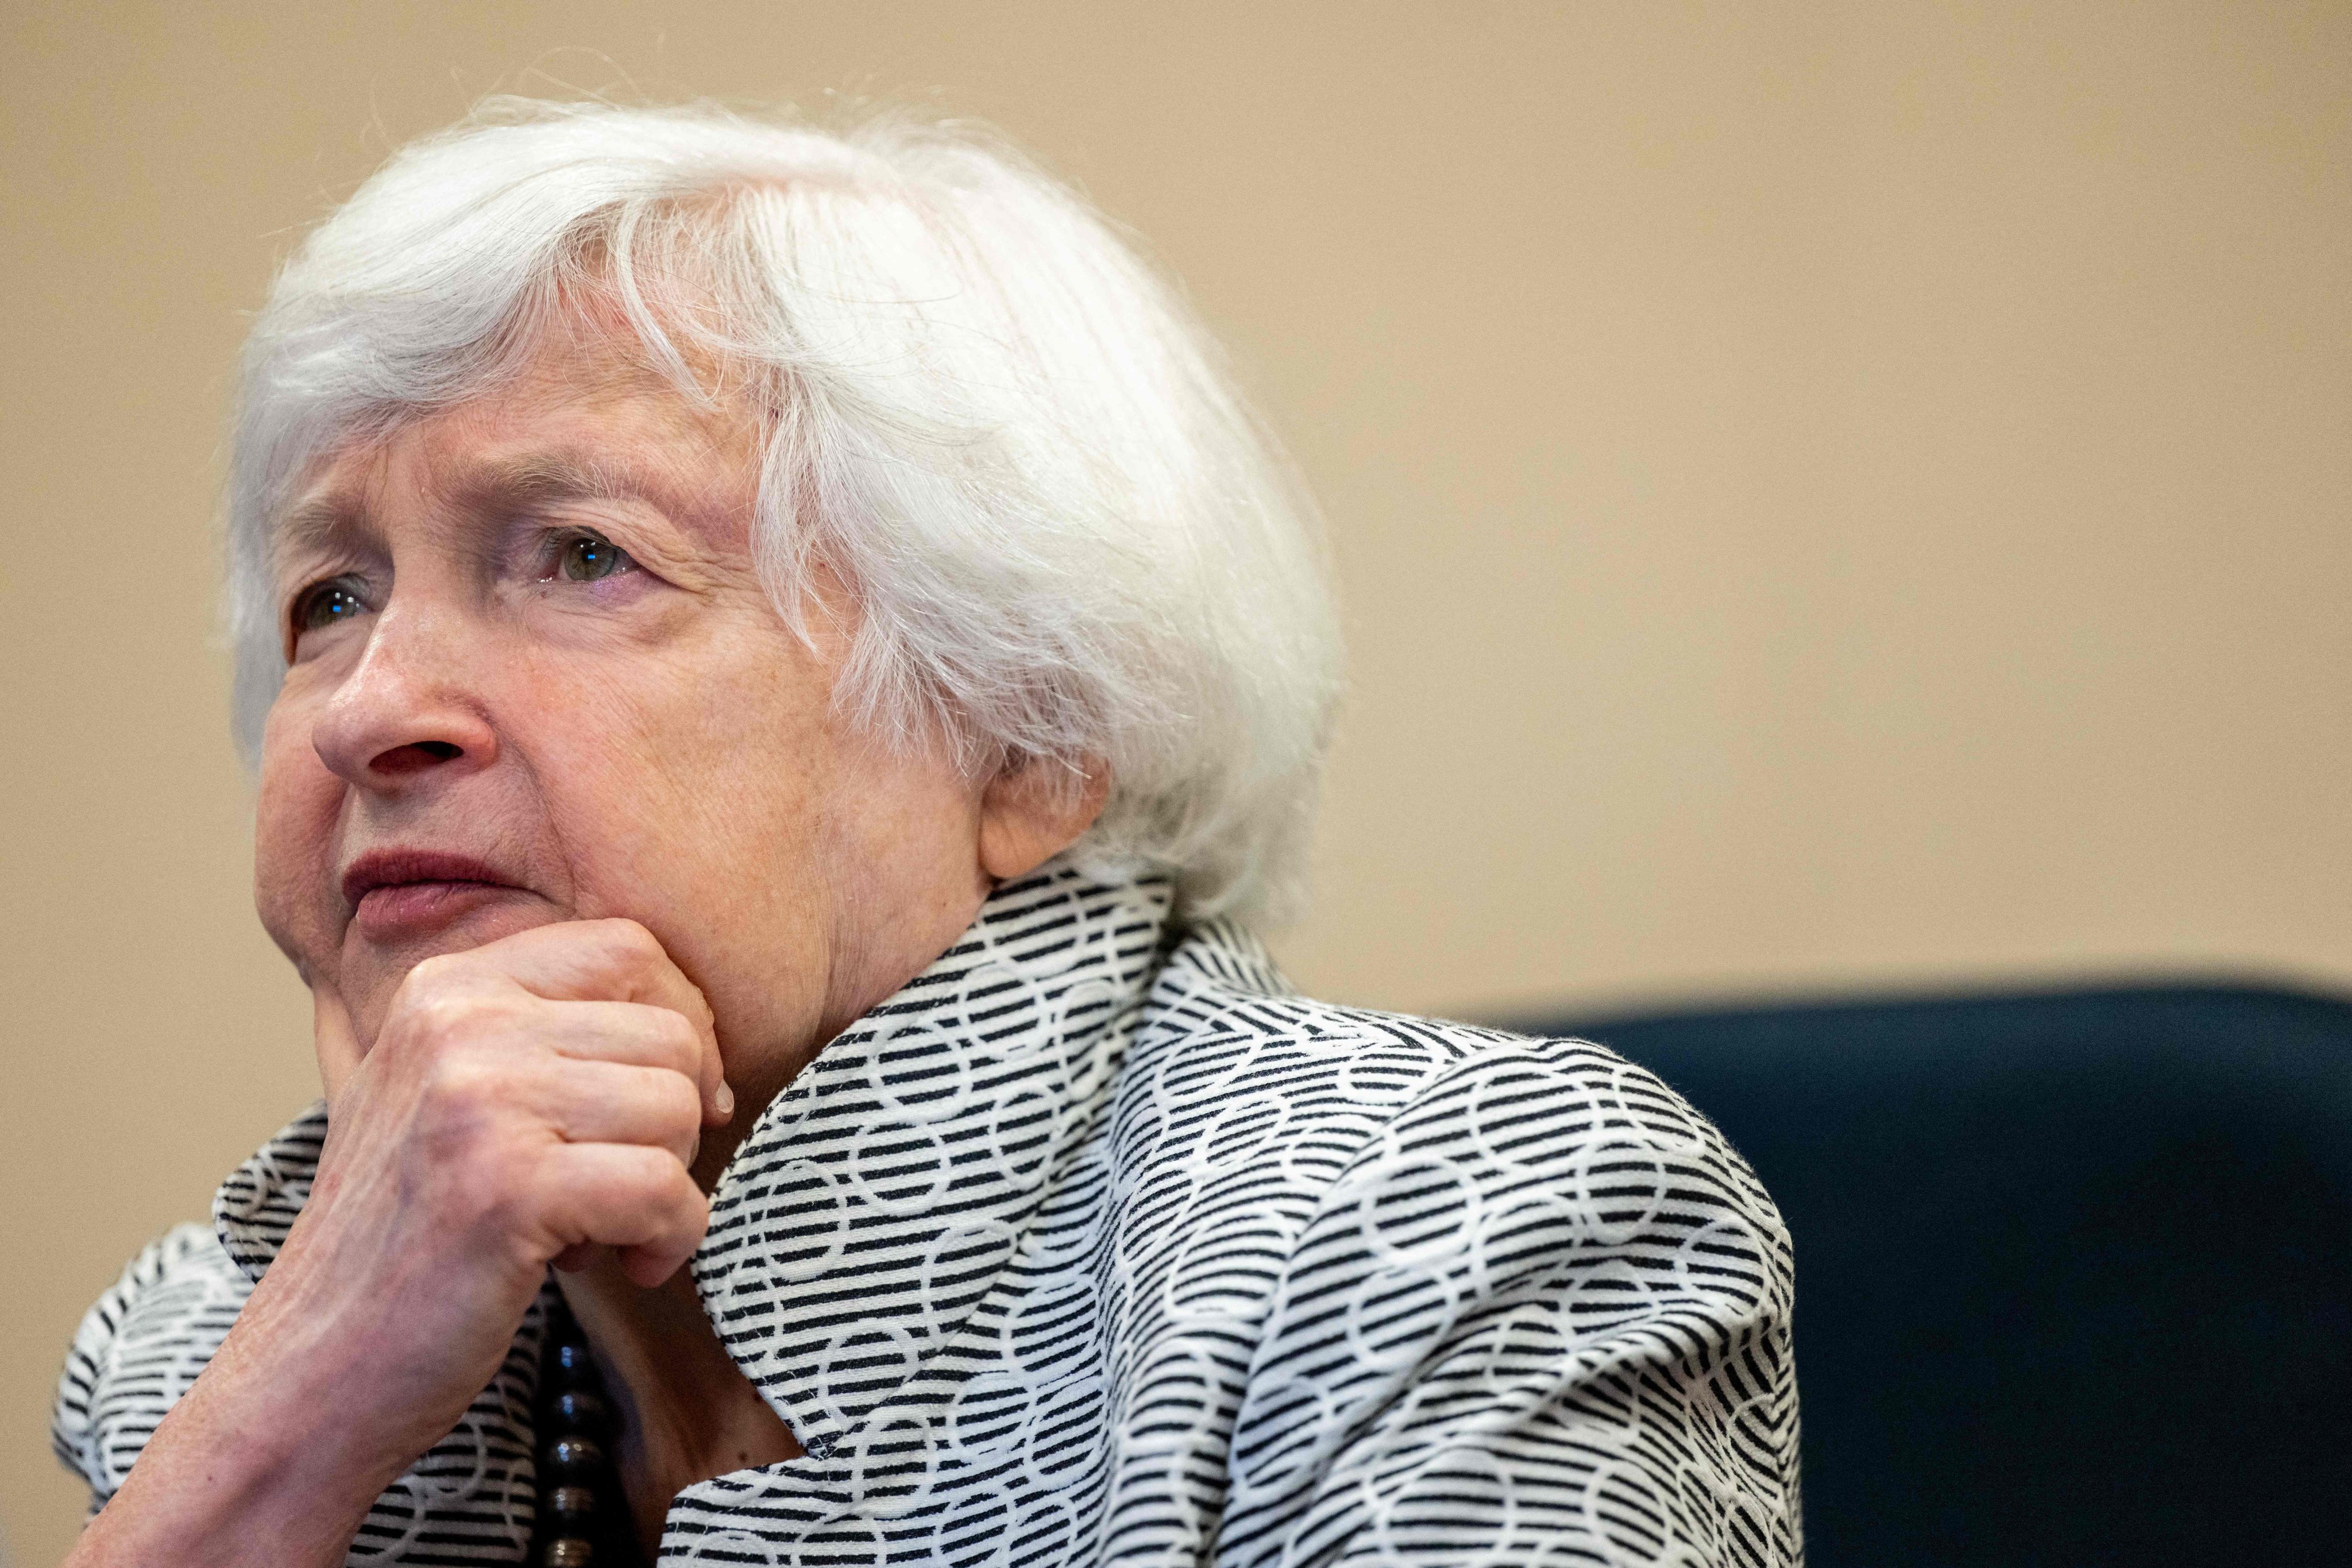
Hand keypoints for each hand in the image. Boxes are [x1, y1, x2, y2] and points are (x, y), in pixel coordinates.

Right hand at [68, 919, 730, 1567]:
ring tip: (602, 1229)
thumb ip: (546, 1036)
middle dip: (679, 1120)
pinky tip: (622, 1267)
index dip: (681, 1024)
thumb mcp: (455, 1098)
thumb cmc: (413, 1243)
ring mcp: (478, 1100)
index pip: (629, 947)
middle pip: (670, 1031)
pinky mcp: (506, 1188)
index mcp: (449, 988)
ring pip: (678, 1106)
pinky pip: (667, 1190)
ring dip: (671, 1185)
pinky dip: (670, 1241)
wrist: (314, 1372)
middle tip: (620, 1186)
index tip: (667, 1101)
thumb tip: (700, 1030)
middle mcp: (458, 1023)